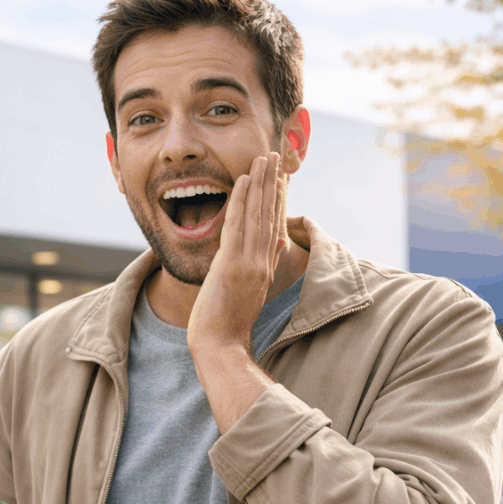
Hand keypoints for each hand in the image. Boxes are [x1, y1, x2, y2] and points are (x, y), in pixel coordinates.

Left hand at [187, 152, 285, 356]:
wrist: (220, 347)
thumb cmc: (227, 326)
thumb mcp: (249, 293)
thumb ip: (262, 268)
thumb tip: (278, 246)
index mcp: (265, 268)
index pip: (274, 227)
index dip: (279, 201)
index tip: (281, 179)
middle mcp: (263, 262)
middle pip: (271, 215)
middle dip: (274, 184)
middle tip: (278, 157)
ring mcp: (250, 262)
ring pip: (258, 215)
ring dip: (262, 183)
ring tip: (266, 158)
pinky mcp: (234, 264)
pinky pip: (239, 224)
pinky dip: (243, 200)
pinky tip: (244, 179)